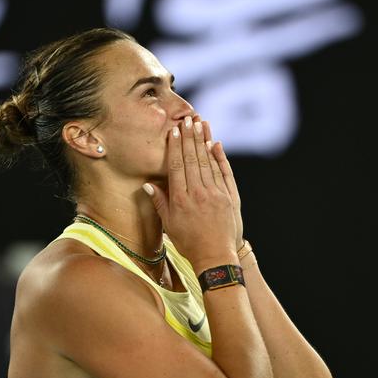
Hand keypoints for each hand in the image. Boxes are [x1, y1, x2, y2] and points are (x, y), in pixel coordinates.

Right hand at [143, 116, 237, 273]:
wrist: (216, 257)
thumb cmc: (189, 243)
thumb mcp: (169, 225)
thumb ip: (160, 202)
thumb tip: (148, 184)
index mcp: (181, 199)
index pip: (177, 166)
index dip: (175, 147)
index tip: (174, 131)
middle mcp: (199, 193)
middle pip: (192, 159)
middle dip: (189, 138)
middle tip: (187, 119)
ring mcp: (216, 194)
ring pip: (208, 162)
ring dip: (203, 141)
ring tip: (200, 124)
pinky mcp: (229, 197)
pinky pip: (224, 172)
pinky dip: (219, 157)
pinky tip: (215, 144)